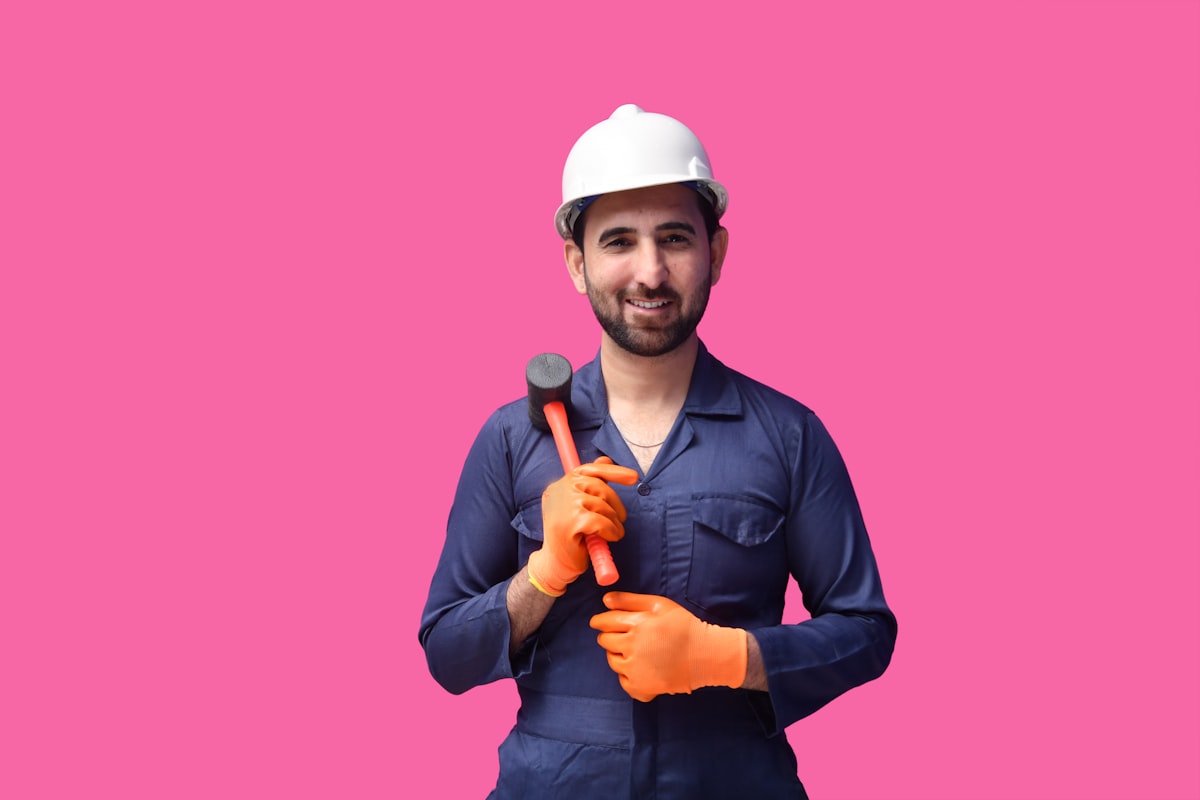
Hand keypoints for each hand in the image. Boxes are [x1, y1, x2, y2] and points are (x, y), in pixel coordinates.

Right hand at [526, 457, 637, 595]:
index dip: (614, 472)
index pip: (589, 469)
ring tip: (612, 533)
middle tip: (621, 520)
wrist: (556, 565)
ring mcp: (563, 506)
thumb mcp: (579, 506)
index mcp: (560, 485)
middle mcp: (559, 491)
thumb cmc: (570, 536)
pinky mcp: (570, 523)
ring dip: (614, 522)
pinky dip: (611, 531)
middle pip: (599, 486)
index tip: (634, 477)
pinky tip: (609, 538)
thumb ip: (590, 484)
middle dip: (616, 504)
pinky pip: (603, 522)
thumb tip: (605, 458)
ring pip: (602, 505)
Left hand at [589, 592, 747, 701]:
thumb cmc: (683, 626)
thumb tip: (606, 600)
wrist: (704, 655)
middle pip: (605, 641)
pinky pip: (623, 682)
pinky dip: (628, 676)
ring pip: (612, 661)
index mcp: (635, 625)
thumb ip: (630, 600)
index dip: (599, 620)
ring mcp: (634, 670)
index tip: (598, 622)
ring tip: (636, 651)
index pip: (604, 622)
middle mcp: (631, 647)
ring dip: (618, 654)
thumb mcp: (659, 604)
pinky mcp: (641, 687)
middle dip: (609, 636)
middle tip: (624, 636)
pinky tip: (640, 668)